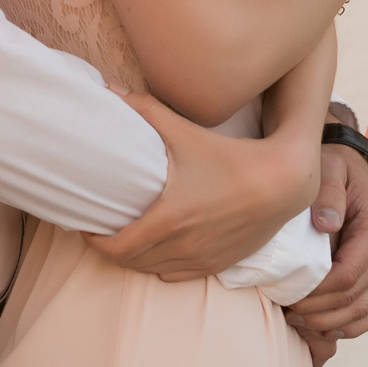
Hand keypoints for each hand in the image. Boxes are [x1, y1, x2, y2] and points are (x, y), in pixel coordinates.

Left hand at [87, 91, 317, 281]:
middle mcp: (184, 246)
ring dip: (135, 260)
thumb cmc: (230, 156)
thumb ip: (145, 111)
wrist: (282, 183)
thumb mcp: (185, 132)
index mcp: (169, 219)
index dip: (93, 241)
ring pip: (153, 272)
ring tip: (125, 237)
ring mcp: (202, 260)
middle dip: (110, 249)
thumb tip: (111, 89)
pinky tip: (157, 248)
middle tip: (101, 228)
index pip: (117, 247)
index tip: (85, 225)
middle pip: (131, 263)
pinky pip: (178, 276)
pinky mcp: (219, 264)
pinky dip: (160, 266)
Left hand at [285, 145, 367, 349]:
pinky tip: (324, 328)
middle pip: (354, 299)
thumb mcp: (328, 168)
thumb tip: (327, 223)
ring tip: (297, 321)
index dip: (316, 292)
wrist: (351, 173)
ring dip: (330, 323)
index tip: (287, 295)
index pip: (347, 275)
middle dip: (318, 311)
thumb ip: (327, 192)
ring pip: (365, 313)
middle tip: (285, 312)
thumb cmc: (333, 170)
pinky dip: (351, 327)